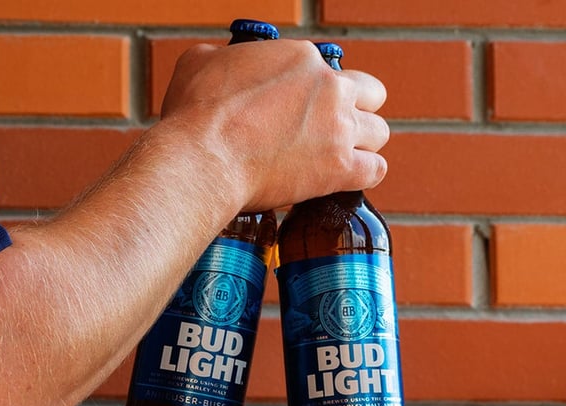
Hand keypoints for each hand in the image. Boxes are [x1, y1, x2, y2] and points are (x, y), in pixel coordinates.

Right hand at [158, 39, 388, 210]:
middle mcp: (329, 88)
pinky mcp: (340, 168)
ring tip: (339, 157)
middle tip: (332, 129)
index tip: (301, 110)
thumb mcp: (199, 62)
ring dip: (363, 144)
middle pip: (371, 95)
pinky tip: (346, 178)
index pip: (330, 71)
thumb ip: (220, 58)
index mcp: (301, 59)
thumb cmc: (195, 114)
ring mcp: (339, 128)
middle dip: (356, 110)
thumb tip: (217, 63)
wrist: (202, 159)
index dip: (317, 92)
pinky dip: (364, 174)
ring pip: (379, 133)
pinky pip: (376, 170)